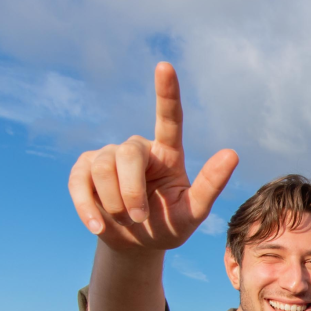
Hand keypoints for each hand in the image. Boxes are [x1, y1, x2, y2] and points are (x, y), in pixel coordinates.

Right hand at [68, 62, 239, 250]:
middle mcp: (138, 149)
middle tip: (139, 218)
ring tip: (125, 220)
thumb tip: (232, 153)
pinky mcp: (83, 169)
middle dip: (131, 192)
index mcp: (168, 153)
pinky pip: (78, 182)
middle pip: (127, 155)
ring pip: (102, 168)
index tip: (164, 66)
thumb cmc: (167, 226)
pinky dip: (86, 207)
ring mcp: (107, 156)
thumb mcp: (192, 213)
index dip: (166, 92)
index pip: (169, 118)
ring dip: (114, 203)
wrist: (135, 244)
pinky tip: (97, 226)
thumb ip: (210, 186)